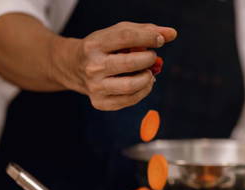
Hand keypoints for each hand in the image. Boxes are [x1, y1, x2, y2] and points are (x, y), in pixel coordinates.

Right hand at [51, 22, 176, 110]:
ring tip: (148, 72)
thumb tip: (172, 34)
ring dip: (147, 78)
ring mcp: (95, 87)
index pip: (125, 37)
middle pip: (130, 64)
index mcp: (95, 44)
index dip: (148, 37)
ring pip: (131, 86)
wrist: (73, 67)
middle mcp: (92, 67)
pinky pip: (130, 100)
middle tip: (152, 57)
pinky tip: (143, 83)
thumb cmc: (104, 47)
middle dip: (148, 59)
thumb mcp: (118, 33)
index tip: (160, 40)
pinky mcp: (100, 102)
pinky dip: (143, 91)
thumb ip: (145, 31)